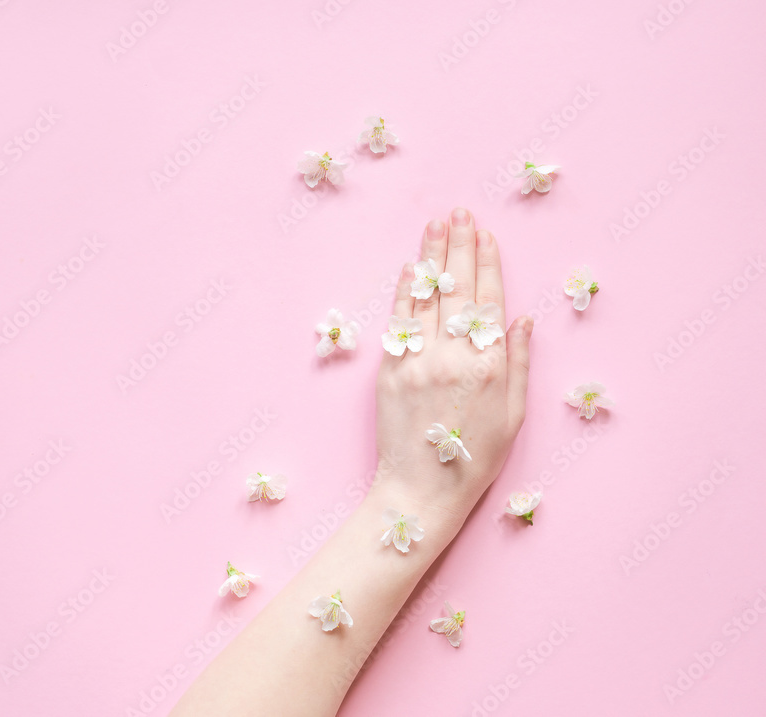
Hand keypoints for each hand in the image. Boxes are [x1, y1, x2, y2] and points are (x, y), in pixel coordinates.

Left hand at [371, 207, 532, 520]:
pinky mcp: (389, 370)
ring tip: (435, 225)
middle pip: (457, 289)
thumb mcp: (513, 415)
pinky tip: (409, 268)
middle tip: (459, 213)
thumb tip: (523, 318)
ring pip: (426, 297)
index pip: (488, 299)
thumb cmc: (476, 458)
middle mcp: (453, 355)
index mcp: (489, 365)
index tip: (485, 232)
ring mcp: (417, 360)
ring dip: (431, 257)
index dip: (487, 263)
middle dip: (459, 246)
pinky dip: (405, 291)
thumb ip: (518, 363)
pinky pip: (398, 321)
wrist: (421, 489)